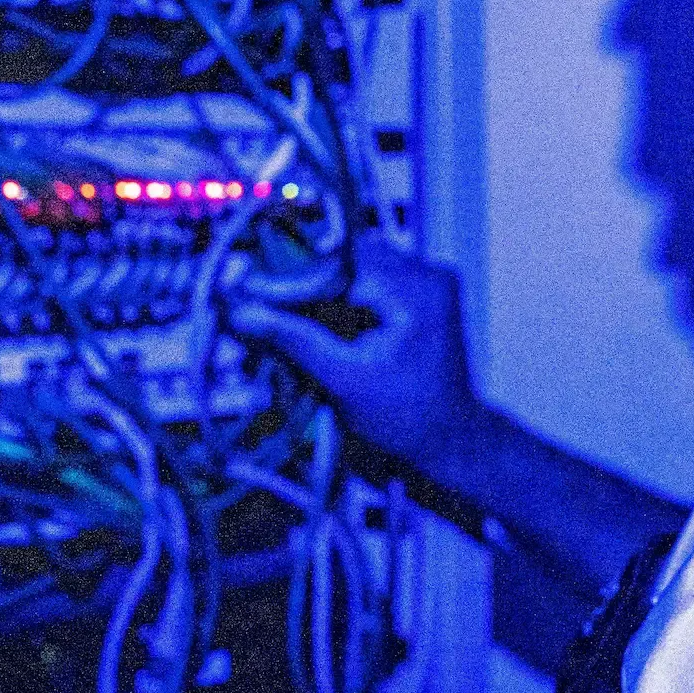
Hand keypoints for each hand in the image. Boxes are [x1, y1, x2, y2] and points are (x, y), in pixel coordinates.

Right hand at [227, 234, 481, 470]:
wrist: (452, 436)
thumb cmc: (403, 417)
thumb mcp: (343, 379)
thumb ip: (295, 339)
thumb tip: (242, 312)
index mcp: (418, 291)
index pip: (342, 265)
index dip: (295, 278)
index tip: (253, 291)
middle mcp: (431, 272)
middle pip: (352, 256)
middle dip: (313, 278)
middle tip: (271, 302)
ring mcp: (434, 277)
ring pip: (363, 261)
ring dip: (332, 283)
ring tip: (301, 311)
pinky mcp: (430, 287)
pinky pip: (379, 273)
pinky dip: (353, 289)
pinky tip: (334, 315)